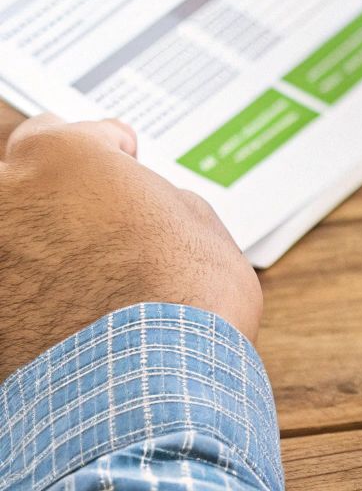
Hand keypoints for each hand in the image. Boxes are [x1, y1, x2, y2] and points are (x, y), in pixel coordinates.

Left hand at [0, 113, 261, 380]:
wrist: (155, 378)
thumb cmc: (183, 295)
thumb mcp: (195, 219)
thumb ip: (153, 197)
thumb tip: (148, 207)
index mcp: (58, 155)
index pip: (64, 130)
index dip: (102, 151)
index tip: (117, 164)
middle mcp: (6, 197)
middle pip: (18, 177)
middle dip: (54, 195)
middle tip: (93, 223)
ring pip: (9, 238)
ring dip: (36, 247)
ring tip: (78, 279)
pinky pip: (8, 294)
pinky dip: (27, 299)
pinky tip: (65, 317)